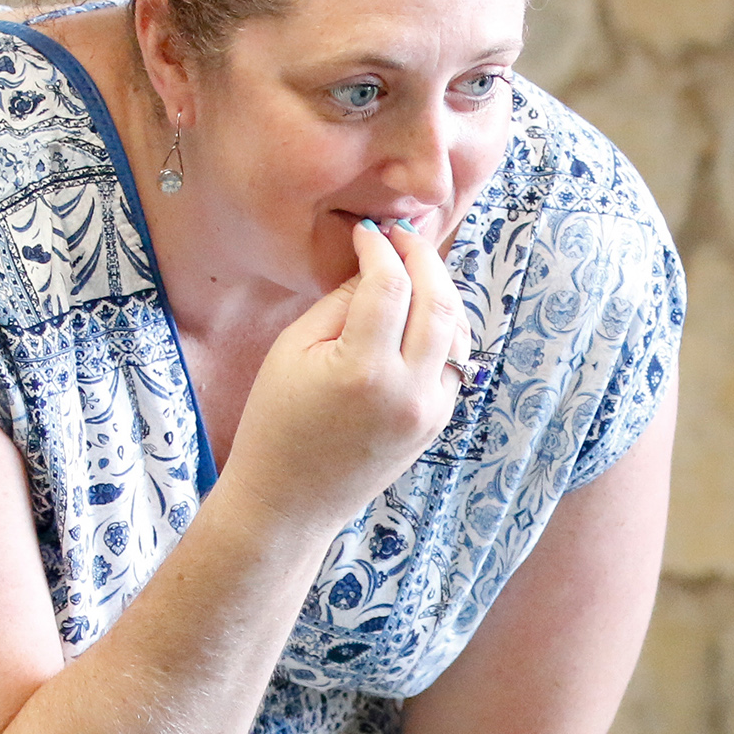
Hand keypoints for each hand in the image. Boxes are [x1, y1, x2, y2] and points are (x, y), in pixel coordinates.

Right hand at [221, 217, 470, 528]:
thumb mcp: (293, 351)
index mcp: (364, 370)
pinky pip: (455, 360)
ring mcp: (430, 410)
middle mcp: (408, 391)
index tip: (369, 232)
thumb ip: (341, 302)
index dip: (381, 248)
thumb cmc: (276, 423)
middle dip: (423, 258)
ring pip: (457, 329)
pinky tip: (421, 310)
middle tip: (402, 236)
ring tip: (414, 267)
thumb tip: (377, 266)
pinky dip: (444, 327)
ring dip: (440, 290)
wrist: (290, 501)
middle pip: (438, 301)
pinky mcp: (437, 422)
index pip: (390, 284)